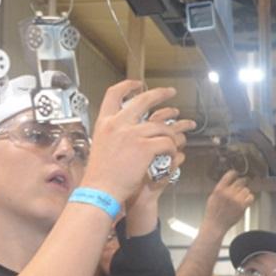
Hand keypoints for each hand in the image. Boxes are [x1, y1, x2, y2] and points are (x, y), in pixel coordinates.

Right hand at [81, 81, 195, 202]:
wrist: (100, 191)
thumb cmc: (100, 176)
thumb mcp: (101, 146)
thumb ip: (113, 134)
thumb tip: (125, 130)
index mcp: (105, 123)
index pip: (114, 94)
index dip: (128, 86)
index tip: (138, 85)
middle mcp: (118, 124)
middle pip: (143, 100)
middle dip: (160, 94)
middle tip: (170, 92)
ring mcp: (132, 135)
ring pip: (161, 126)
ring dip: (171, 133)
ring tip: (176, 138)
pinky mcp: (144, 148)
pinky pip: (166, 143)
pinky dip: (172, 149)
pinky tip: (171, 155)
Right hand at [202, 171, 253, 234]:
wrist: (215, 225)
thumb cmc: (213, 213)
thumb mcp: (213, 196)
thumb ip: (221, 187)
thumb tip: (229, 180)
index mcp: (219, 189)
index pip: (231, 174)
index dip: (235, 174)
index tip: (237, 174)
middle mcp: (228, 193)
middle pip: (241, 181)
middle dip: (242, 183)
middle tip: (242, 185)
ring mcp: (236, 200)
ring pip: (246, 189)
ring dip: (245, 192)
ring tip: (241, 197)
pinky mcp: (242, 206)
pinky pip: (251, 197)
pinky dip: (249, 198)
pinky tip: (245, 201)